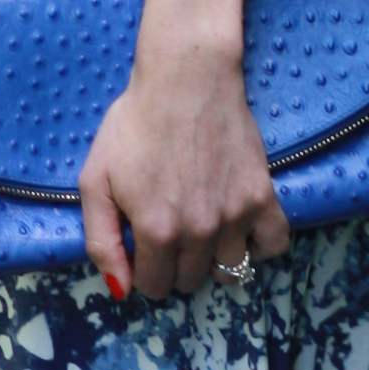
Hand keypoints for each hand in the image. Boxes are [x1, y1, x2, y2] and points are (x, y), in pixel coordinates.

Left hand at [78, 23, 291, 302]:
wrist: (186, 79)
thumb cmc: (134, 124)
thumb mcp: (95, 181)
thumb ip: (101, 241)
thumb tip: (120, 290)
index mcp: (156, 230)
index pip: (153, 287)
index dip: (142, 270)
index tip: (142, 245)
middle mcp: (200, 231)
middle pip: (190, 282)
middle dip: (174, 265)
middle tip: (169, 230)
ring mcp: (236, 215)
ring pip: (230, 272)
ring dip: (212, 260)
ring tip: (201, 230)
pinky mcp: (262, 197)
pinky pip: (273, 246)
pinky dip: (258, 247)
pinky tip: (239, 230)